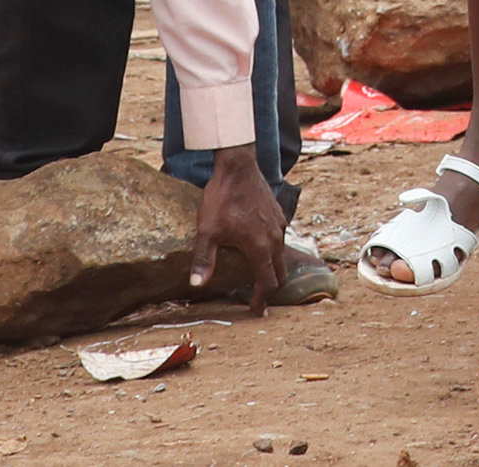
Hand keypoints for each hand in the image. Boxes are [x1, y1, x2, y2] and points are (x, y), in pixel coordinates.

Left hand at [189, 149, 287, 314]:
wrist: (238, 167)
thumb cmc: (222, 199)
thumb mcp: (207, 231)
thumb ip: (204, 259)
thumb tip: (196, 285)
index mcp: (259, 246)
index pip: (268, 281)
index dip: (263, 299)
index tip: (257, 310)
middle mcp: (274, 237)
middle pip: (281, 271)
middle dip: (272, 287)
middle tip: (261, 298)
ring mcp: (279, 224)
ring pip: (281, 254)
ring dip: (273, 268)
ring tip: (259, 275)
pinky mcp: (278, 214)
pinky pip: (280, 238)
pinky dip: (273, 251)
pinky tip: (259, 247)